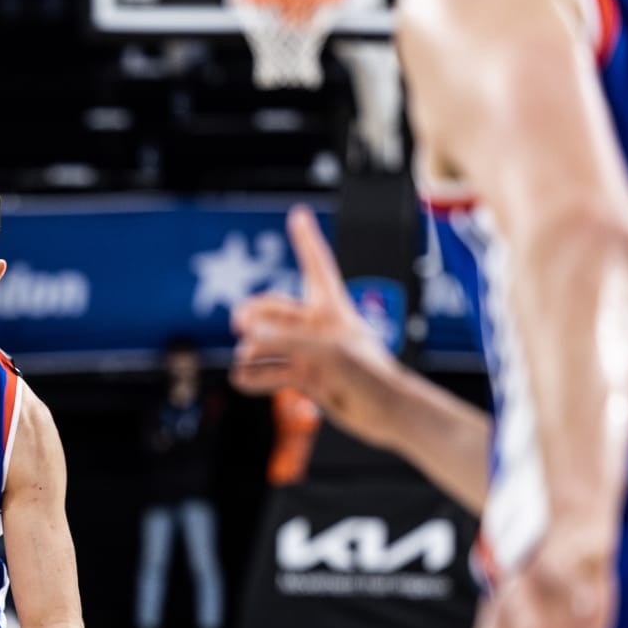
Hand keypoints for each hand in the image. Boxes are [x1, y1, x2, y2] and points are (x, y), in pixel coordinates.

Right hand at [230, 206, 400, 447]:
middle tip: (241, 323)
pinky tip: (242, 380)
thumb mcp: (323, 350)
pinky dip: (255, 377)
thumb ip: (283, 339)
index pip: (316, 265)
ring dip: (252, 352)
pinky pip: (271, 373)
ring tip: (244, 364)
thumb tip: (249, 335)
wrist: (386, 412)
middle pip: (275, 310)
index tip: (298, 214)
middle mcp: (318, 327)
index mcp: (332, 308)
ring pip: (268, 344)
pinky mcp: (306, 379)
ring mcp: (310, 353)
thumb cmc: (366, 374)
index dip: (306, 239)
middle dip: (255, 313)